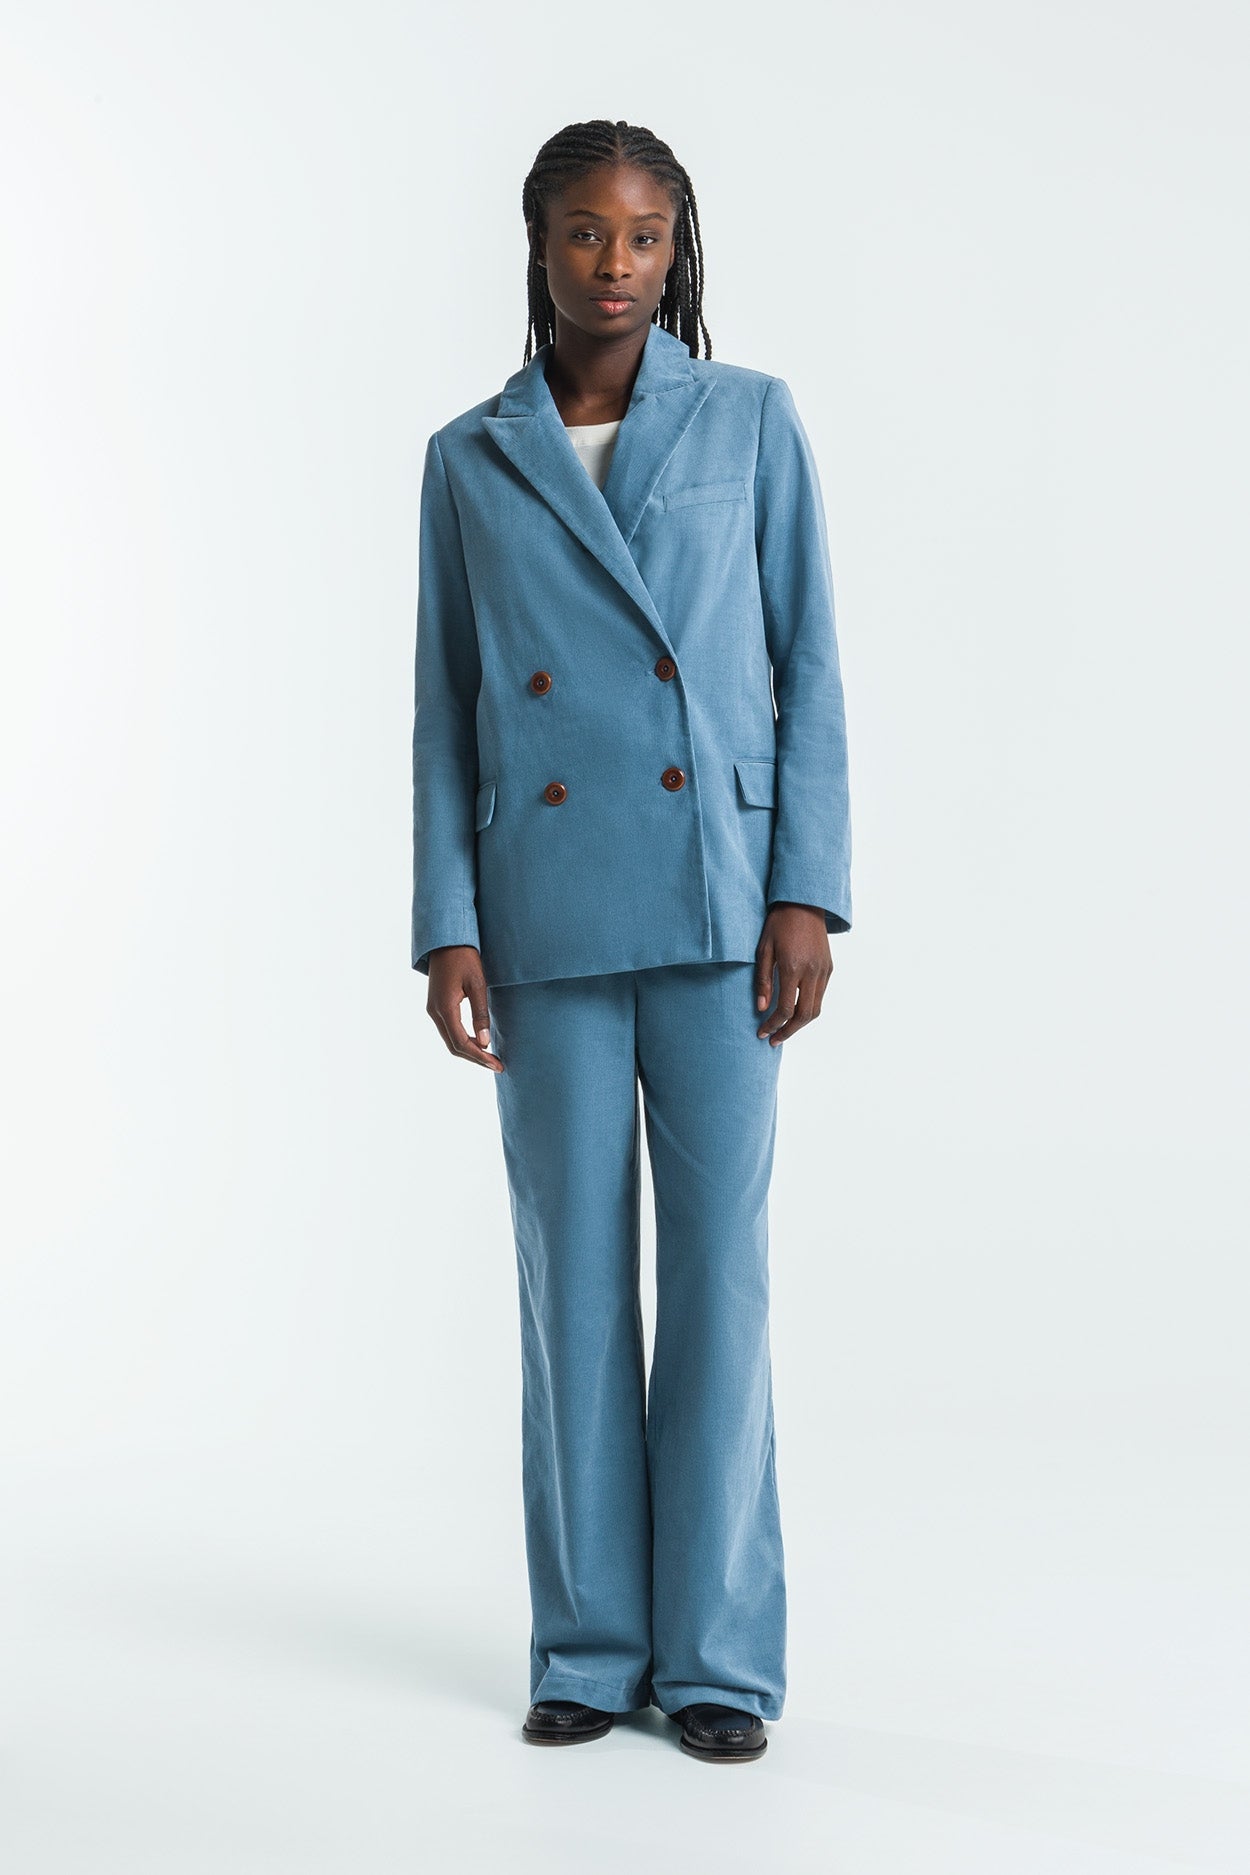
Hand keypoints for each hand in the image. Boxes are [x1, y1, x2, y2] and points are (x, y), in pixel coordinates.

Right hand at [426, 946, 503, 1070]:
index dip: (480, 1057)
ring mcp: (433, 1009)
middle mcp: (435, 1012)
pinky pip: (448, 1030)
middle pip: (454, 1046)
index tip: (498, 1064)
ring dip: (469, 1051)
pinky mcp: (436, 1005)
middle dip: (476, 1058)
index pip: (462, 1043)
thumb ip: (480, 1014)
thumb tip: (485, 1042)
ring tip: (490, 1057)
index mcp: (445, 1008)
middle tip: (497, 1065)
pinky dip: (463, 1040)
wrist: (445, 939)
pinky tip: (478, 1041)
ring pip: (450, 1040)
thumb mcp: (477, 984)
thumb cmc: (464, 958)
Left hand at [754, 904, 832, 1044]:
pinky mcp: (829, 967)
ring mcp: (824, 970)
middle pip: (804, 1015)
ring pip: (816, 1008)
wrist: (804, 903)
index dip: (773, 1025)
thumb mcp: (764, 949)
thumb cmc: (778, 923)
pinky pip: (820, 995)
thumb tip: (761, 1008)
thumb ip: (763, 980)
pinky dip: (808, 1008)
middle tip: (774, 1040)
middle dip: (788, 1031)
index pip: (785, 1008)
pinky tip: (795, 1009)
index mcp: (793, 966)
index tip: (762, 1033)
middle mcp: (812, 971)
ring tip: (784, 1029)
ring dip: (800, 1023)